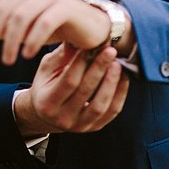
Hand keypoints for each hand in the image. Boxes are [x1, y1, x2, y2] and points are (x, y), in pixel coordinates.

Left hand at [0, 0, 112, 63]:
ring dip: (9, 42)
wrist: (89, 26)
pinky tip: (26, 55)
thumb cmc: (50, 25)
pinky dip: (31, 41)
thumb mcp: (17, 28)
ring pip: (20, 16)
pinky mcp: (65, 6)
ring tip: (5, 61)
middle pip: (1, 7)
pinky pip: (42, 24)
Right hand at [14, 44, 129, 136]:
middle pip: (85, 92)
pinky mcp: (94, 128)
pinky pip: (111, 112)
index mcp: (47, 103)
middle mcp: (62, 118)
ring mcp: (79, 126)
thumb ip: (60, 57)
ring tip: (117, 64)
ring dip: (111, 82)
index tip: (90, 46)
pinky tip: (122, 78)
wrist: (46, 114)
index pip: (68, 82)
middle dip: (99, 69)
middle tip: (109, 51)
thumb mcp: (46, 69)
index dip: (80, 63)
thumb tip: (77, 41)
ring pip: (100, 105)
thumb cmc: (46, 85)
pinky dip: (120, 94)